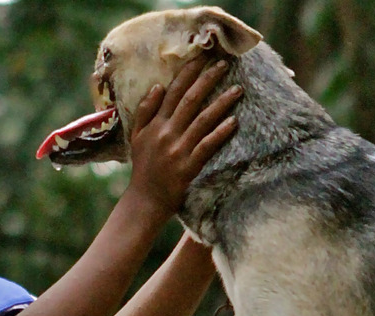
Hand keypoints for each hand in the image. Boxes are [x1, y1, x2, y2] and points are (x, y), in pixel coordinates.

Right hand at [127, 55, 240, 214]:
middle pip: (190, 100)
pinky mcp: (189, 165)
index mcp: (155, 124)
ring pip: (203, 120)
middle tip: (224, 64)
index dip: (187, 73)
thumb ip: (145, 111)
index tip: (202, 58)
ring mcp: (179, 149)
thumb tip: (157, 86)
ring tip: (237, 90)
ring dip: (221, 103)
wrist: (145, 199)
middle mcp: (167, 133)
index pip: (173, 92)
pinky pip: (208, 145)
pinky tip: (234, 122)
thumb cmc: (143, 167)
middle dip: (208, 80)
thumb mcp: (136, 137)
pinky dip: (220, 133)